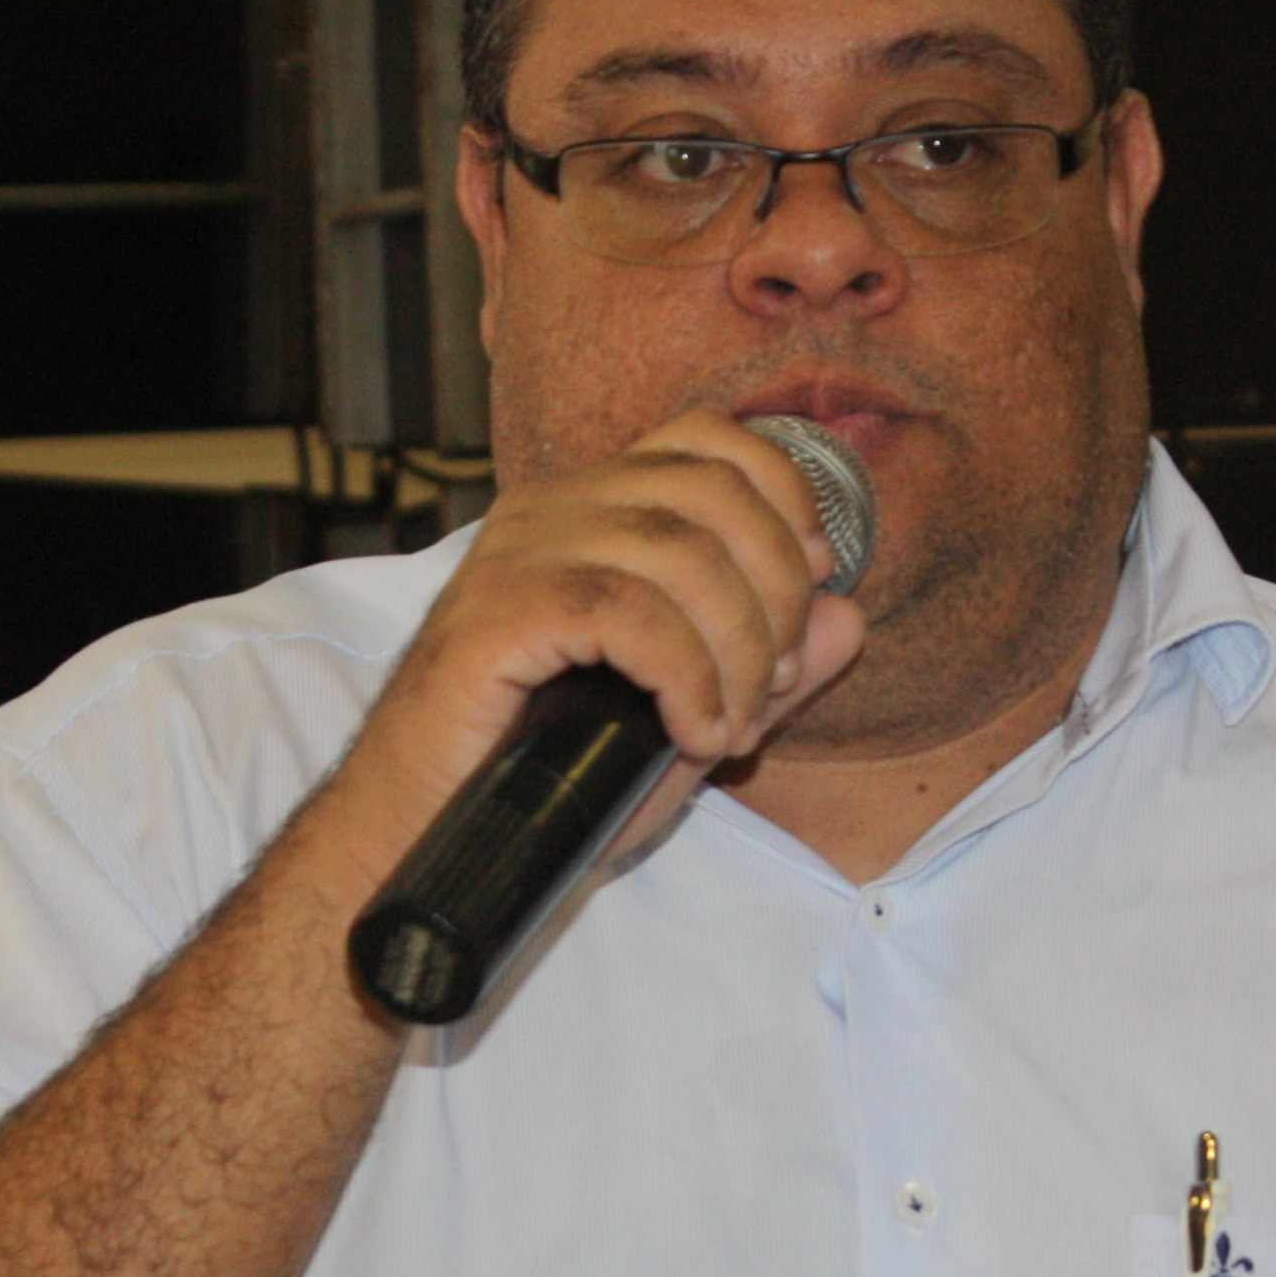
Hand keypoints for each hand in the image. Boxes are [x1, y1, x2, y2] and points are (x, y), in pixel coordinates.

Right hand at [328, 413, 869, 871]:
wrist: (425, 836)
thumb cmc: (544, 778)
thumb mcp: (685, 719)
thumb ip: (767, 669)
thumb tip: (850, 620)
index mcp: (592, 509)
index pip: (709, 440)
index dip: (783, 495)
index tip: (817, 579)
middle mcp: (552, 510)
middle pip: (711, 491)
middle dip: (776, 590)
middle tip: (772, 686)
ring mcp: (517, 555)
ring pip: (677, 552)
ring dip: (737, 648)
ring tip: (731, 724)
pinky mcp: (495, 614)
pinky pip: (625, 611)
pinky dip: (685, 674)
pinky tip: (694, 731)